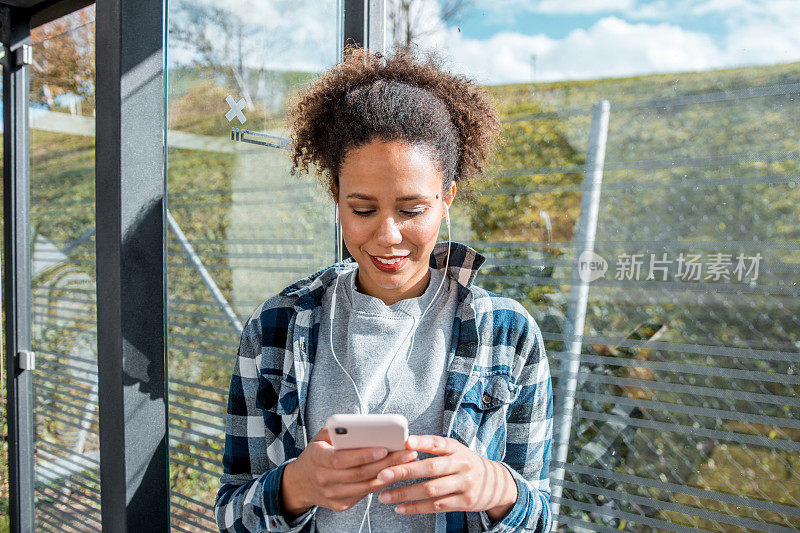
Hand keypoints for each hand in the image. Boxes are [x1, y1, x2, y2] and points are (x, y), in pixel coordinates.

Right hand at [280, 428, 418, 515]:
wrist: (301, 483)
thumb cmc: (317, 454)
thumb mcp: (320, 438)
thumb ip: (338, 430)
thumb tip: (363, 426)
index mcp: (317, 458)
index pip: (341, 459)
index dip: (363, 455)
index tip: (384, 448)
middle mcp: (323, 479)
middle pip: (359, 473)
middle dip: (386, 463)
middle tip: (407, 452)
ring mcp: (332, 495)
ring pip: (365, 486)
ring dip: (389, 474)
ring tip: (406, 461)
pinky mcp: (341, 504)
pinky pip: (364, 494)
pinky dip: (381, 483)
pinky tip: (394, 472)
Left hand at [375, 435, 516, 520]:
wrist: (495, 483)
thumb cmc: (464, 463)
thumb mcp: (455, 450)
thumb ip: (433, 448)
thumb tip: (403, 446)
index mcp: (456, 448)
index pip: (437, 443)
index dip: (422, 442)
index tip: (405, 443)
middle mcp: (461, 465)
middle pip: (430, 468)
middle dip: (404, 472)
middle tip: (382, 475)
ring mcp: (464, 484)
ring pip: (431, 490)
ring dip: (405, 494)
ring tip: (385, 496)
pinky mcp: (464, 502)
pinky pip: (436, 506)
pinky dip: (416, 508)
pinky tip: (400, 508)